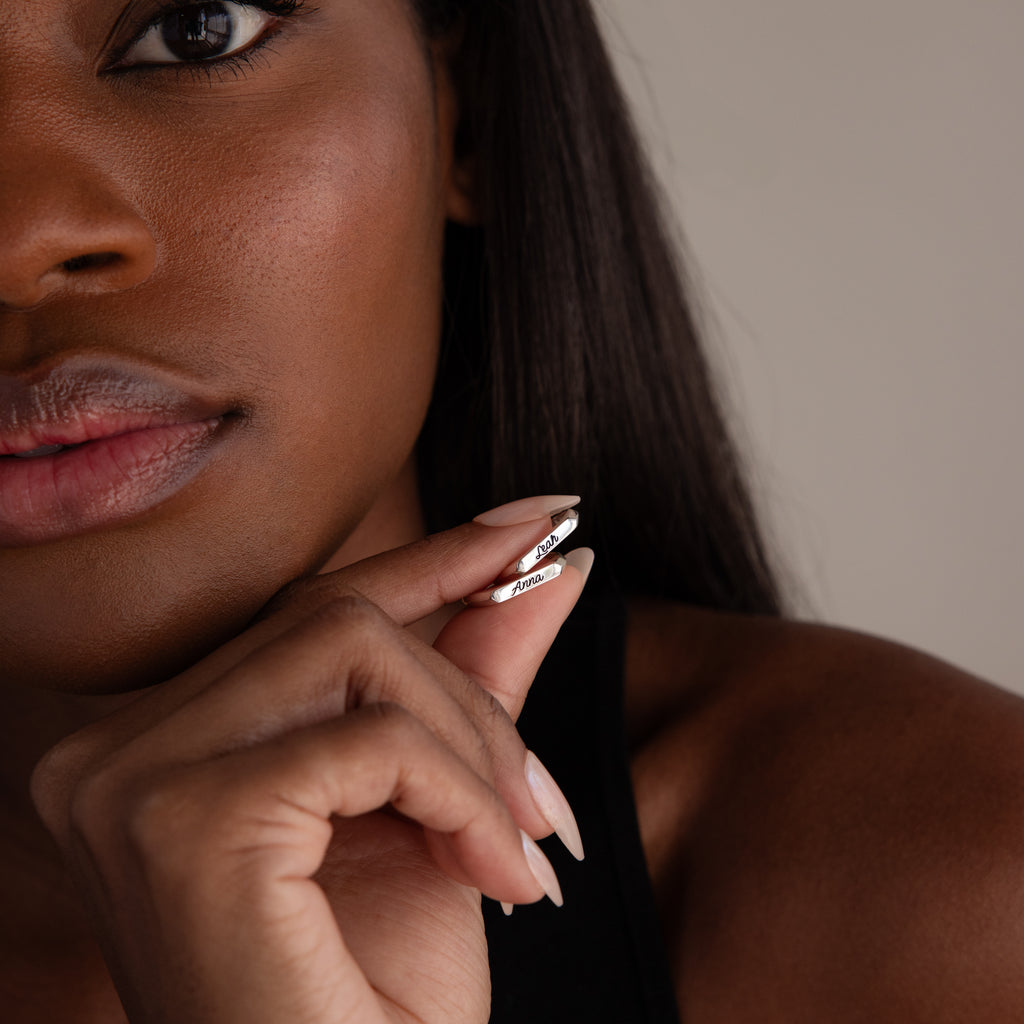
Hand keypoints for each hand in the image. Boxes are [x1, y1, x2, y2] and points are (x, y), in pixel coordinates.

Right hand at [30, 506, 591, 1023]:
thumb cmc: (376, 1000)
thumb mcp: (440, 811)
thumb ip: (480, 680)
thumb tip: (555, 561)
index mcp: (159, 744)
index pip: (307, 608)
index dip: (431, 555)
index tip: (535, 517)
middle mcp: (114, 750)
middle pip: (334, 618)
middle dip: (466, 694)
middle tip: (541, 803)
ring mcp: (130, 782)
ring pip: (354, 651)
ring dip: (471, 747)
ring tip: (521, 850)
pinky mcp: (182, 825)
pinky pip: (371, 741)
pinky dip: (462, 796)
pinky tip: (495, 878)